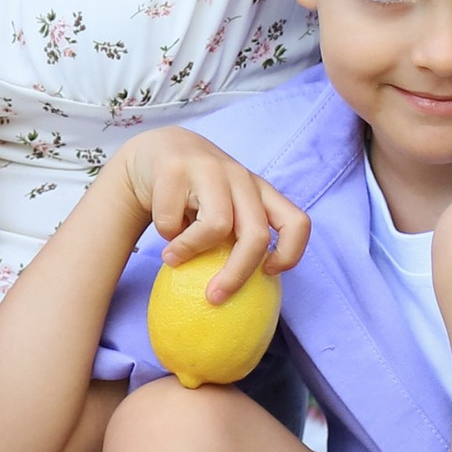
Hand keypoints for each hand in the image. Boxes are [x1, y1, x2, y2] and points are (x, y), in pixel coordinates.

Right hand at [114, 125, 310, 303]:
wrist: (154, 149)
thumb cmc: (194, 192)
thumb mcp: (221, 208)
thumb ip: (234, 238)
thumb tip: (237, 301)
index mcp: (259, 190)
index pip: (296, 222)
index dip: (290, 253)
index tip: (268, 274)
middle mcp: (240, 177)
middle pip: (257, 235)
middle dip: (237, 274)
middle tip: (214, 297)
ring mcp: (209, 169)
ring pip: (217, 226)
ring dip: (190, 251)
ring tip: (173, 259)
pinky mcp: (175, 169)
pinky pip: (172, 219)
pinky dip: (166, 234)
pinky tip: (164, 226)